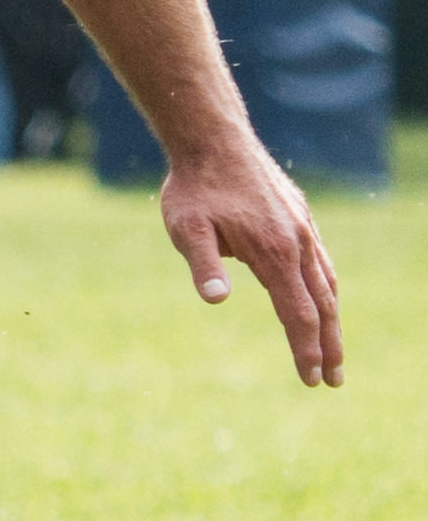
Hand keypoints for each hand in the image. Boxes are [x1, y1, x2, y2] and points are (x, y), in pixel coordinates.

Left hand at [156, 133, 341, 386]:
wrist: (213, 139)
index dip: (304, 350)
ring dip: (332, 320)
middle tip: (333, 381)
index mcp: (274, 252)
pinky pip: (321, 261)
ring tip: (333, 351)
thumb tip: (216, 300)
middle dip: (328, 346)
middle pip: (323, 306)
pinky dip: (326, 288)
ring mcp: (303, 229)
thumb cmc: (194, 187)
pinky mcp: (300, 217)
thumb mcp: (187, 228)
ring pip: (327, 283)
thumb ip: (204, 264)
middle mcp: (298, 243)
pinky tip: (321, 300)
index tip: (310, 379)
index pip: (297, 314)